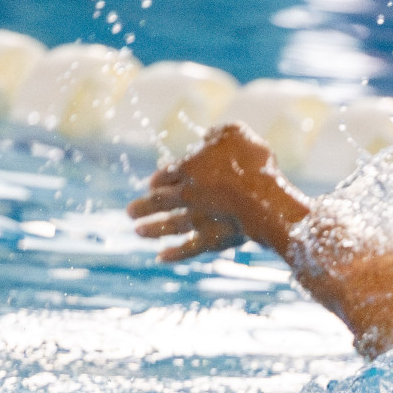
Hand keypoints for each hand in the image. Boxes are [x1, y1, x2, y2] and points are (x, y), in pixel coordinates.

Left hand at [127, 122, 307, 261]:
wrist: (262, 199)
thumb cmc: (252, 164)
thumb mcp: (236, 134)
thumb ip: (219, 134)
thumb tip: (209, 136)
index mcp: (190, 168)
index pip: (167, 174)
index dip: (158, 180)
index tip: (151, 186)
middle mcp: (188, 194)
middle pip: (161, 200)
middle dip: (144, 206)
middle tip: (129, 212)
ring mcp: (199, 219)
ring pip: (169, 225)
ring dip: (152, 229)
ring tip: (137, 232)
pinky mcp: (212, 239)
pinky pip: (189, 248)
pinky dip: (174, 253)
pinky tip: (161, 257)